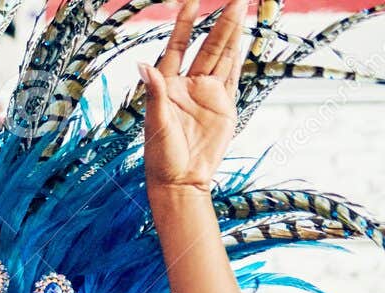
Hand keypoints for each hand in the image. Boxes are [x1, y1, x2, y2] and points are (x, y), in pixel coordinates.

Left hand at [139, 0, 248, 196]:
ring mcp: (207, 94)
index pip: (178, 47)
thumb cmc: (161, 157)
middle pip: (208, 47)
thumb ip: (154, 94)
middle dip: (221, 23)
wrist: (181, 180)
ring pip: (223, 57)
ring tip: (242, 9)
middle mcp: (188, 85)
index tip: (191, 2)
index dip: (184, 25)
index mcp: (167, 86)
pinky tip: (243, 40)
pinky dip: (239, 57)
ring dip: (233, 34)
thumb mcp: (157, 124)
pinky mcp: (223, 105)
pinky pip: (233, 76)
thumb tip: (143, 65)